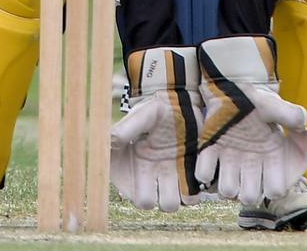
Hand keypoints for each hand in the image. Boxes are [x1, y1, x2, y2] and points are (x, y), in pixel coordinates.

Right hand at [110, 46, 202, 211]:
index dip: (145, 193)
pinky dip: (198, 186)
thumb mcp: (142, 116)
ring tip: (186, 174)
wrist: (180, 101)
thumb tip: (108, 140)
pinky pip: (195, 192)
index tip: (150, 173)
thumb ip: (126, 130)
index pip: (140, 199)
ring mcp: (173, 176)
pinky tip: (198, 170)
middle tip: (171, 176)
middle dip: (168, 197)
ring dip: (184, 193)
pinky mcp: (191, 172)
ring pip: (179, 203)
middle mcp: (154, 177)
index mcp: (137, 169)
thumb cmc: (156, 108)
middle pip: (162, 206)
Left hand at [196, 36, 306, 205]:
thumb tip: (302, 124)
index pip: (275, 190)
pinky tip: (212, 154)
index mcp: (270, 157)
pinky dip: (205, 170)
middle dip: (247, 191)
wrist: (231, 86)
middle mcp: (250, 164)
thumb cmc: (255, 98)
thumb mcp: (274, 105)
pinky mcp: (210, 151)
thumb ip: (291, 114)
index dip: (274, 185)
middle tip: (245, 173)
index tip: (271, 167)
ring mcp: (229, 160)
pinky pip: (204, 173)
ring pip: (227, 191)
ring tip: (227, 165)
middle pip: (249, 198)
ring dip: (226, 183)